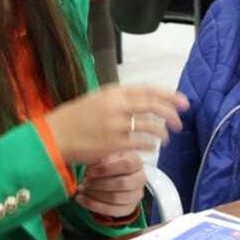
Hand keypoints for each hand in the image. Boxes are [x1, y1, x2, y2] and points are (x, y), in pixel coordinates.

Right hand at [46, 86, 185, 164]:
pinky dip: (150, 146)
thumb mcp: (98, 100)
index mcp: (114, 92)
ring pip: (150, 126)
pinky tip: (152, 148)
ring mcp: (115, 125)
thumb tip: (144, 102)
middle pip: (154, 106)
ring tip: (165, 139)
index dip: (170, 96)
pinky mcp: (113, 144)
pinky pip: (140, 144)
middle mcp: (116, 106)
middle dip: (171, 114)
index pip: (149, 90)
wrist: (55, 135)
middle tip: (179, 123)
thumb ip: (120, 100)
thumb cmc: (76, 118)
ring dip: (162, 133)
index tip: (184, 102)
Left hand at [75, 153, 147, 218]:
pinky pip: (112, 211)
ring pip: (116, 198)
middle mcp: (140, 178)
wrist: (112, 175)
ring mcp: (136, 195)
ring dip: (95, 195)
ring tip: (82, 190)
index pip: (127, 165)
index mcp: (136, 162)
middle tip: (85, 182)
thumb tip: (91, 161)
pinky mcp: (129, 208)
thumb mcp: (105, 154)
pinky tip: (82, 199)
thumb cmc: (108, 163)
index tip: (89, 171)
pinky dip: (94, 206)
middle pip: (122, 184)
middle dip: (99, 184)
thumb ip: (101, 156)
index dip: (106, 169)